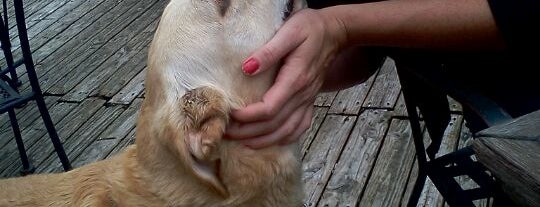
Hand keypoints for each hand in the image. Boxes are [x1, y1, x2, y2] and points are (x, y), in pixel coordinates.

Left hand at [225, 9, 345, 148]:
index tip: (229, 114)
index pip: (269, 109)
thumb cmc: (309, 28)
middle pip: (274, 125)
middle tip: (226, 133)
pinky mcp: (310, 101)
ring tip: (242, 142)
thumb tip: (246, 68)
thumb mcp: (289, 32)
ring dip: (264, 140)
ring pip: (287, 131)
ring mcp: (308, 100)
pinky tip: (271, 141)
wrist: (334, 32)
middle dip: (248, 132)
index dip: (247, 116)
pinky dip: (284, 138)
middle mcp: (303, 95)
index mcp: (295, 80)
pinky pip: (300, 127)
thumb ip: (268, 51)